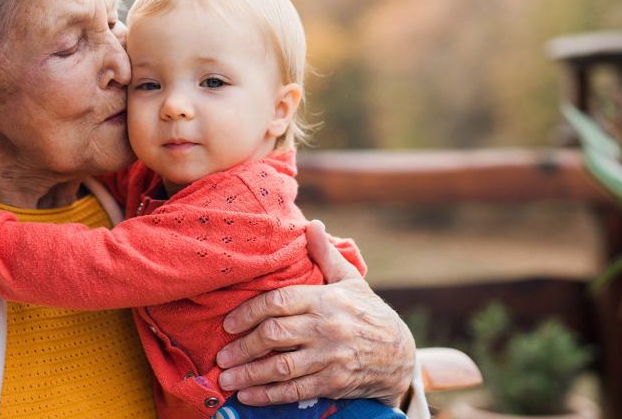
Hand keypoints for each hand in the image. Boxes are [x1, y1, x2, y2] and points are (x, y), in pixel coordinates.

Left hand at [216, 221, 414, 406]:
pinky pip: (295, 390)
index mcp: (325, 299)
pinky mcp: (333, 382)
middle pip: (274, 335)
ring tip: (226, 378)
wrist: (399, 353)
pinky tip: (248, 396)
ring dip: (249, 374)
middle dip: (242, 346)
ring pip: (281, 366)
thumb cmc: (367, 312)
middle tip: (221, 354)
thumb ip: (326, 255)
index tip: (229, 324)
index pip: (278, 302)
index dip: (248, 312)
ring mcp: (329, 357)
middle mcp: (326, 327)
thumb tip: (311, 225)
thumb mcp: (349, 280)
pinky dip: (269, 395)